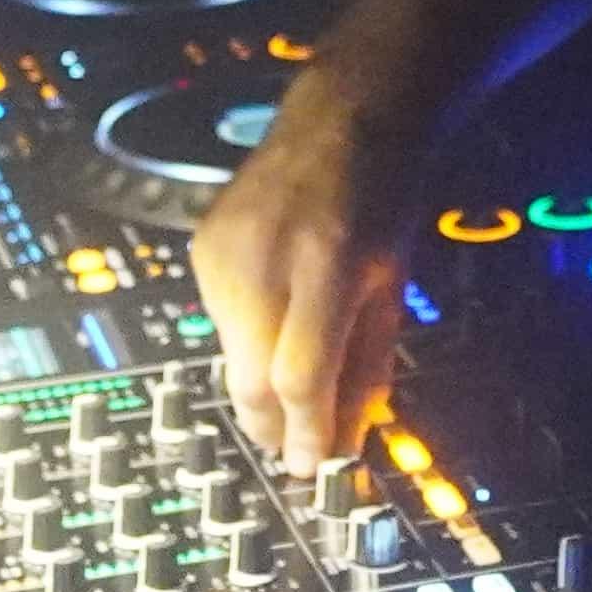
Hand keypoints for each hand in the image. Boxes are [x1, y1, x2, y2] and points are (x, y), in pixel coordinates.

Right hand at [189, 74, 413, 474]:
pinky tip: (275, 317)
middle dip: (275, 427)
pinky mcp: (203, 249)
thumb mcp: (389, 290)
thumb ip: (364, 370)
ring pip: (231, 357)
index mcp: (326, 266)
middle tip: (298, 447)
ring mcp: (225, 252)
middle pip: (251, 379)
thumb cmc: (381, 202)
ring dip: (262, 381)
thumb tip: (341, 443)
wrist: (340, 122)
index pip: (300, 377)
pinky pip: (220, 322)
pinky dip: (247, 339)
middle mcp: (266, 259)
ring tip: (295, 368)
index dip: (307, 434)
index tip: (316, 469)